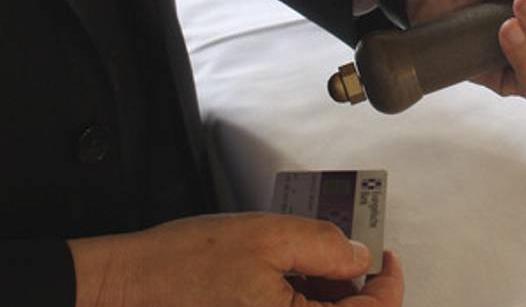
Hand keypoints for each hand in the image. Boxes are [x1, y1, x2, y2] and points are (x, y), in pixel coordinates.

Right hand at [69, 213, 402, 306]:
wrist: (124, 287)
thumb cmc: (183, 265)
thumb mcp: (268, 237)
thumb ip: (325, 246)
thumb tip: (360, 257)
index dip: (388, 284)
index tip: (384, 256)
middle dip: (356, 289)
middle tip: (348, 252)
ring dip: (328, 296)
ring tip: (311, 260)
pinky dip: (302, 301)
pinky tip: (290, 276)